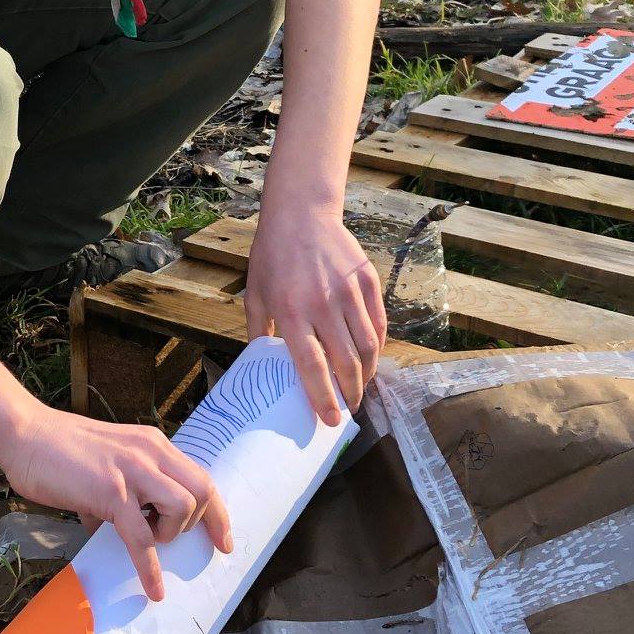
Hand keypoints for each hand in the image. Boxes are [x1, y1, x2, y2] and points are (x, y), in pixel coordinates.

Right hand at [0, 404, 232, 600]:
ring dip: (171, 532)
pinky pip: (142, 538)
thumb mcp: (106, 464)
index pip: (200, 476)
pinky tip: (152, 589)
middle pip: (203, 490)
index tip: (224, 540)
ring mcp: (132, 472)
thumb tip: (115, 528)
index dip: (217, 512)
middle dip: (208, 525)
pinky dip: (150, 568)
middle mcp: (150, 454)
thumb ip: (120, 493)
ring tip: (148, 538)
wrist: (26, 434)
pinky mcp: (110, 493)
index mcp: (152, 446)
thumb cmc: (58, 450)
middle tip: (205, 550)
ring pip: (182, 507)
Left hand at [242, 207, 387, 425]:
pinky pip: (378, 323)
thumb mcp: (255, 294)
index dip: (322, 397)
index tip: (331, 420)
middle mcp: (323, 304)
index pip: (311, 365)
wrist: (301, 213)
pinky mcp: (367, 281)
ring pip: (368, 346)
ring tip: (359, 386)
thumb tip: (259, 365)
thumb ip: (258, 332)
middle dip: (350, 393)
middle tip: (349, 407)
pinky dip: (377, 346)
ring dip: (366, 374)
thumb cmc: (272, 256)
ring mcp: (349, 292)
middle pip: (345, 362)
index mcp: (291, 311)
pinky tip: (369, 357)